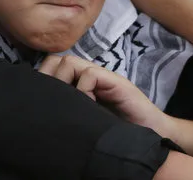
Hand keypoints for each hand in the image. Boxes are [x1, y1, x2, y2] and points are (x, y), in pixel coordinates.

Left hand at [39, 55, 171, 135]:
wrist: (150, 132)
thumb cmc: (117, 129)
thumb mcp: (86, 118)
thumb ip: (70, 107)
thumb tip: (41, 108)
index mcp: (81, 84)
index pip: (52, 67)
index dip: (43, 78)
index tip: (41, 100)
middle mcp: (90, 77)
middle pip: (58, 61)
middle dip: (50, 79)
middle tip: (56, 103)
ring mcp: (104, 77)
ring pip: (70, 63)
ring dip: (66, 83)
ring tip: (74, 104)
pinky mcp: (116, 82)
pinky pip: (89, 75)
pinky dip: (84, 90)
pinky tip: (91, 107)